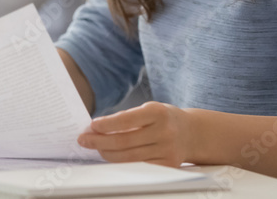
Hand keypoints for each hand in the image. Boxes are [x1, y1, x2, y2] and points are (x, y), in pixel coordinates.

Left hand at [76, 101, 195, 165]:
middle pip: (124, 142)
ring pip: (129, 157)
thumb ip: (127, 118)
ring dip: (107, 153)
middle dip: (100, 142)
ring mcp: (167, 150)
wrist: (192, 133)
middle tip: (84, 139)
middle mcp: (164, 132)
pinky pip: (138, 166)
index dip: (106, 125)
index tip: (91, 126)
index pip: (126, 121)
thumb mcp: (150, 109)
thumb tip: (98, 128)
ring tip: (95, 148)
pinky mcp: (168, 165)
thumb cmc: (165, 118)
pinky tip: (111, 156)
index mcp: (158, 112)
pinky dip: (121, 162)